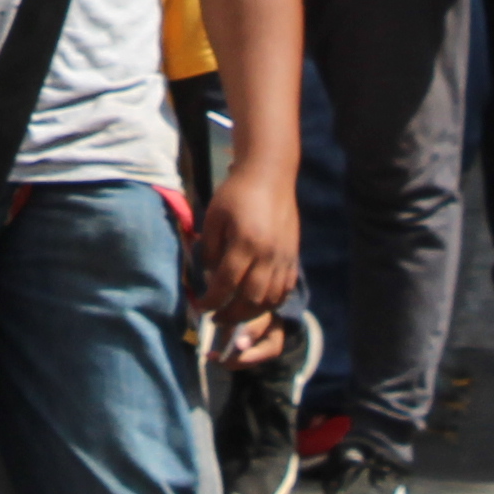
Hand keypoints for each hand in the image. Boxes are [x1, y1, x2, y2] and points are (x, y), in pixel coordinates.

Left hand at [190, 168, 299, 327]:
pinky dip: (271, 303)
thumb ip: (210, 248)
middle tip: (216, 318)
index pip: (226, 283)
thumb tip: (209, 275)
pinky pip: (284, 290)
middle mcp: (268, 255)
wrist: (270, 175)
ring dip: (251, 313)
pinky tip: (257, 304)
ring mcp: (284, 258)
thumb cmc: (236, 193)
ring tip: (235, 315)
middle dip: (230, 315)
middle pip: (250, 299)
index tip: (201, 306)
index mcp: (245, 243)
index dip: (211, 300)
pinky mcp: (293, 257)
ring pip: (270, 299)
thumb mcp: (214, 216)